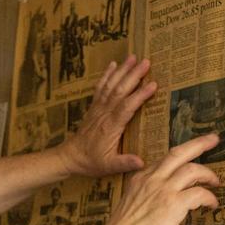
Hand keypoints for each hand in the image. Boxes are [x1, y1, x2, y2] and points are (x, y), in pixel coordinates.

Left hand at [56, 55, 155, 176]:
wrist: (70, 156)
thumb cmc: (91, 162)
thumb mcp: (108, 167)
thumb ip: (124, 163)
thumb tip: (141, 162)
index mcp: (111, 127)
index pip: (127, 107)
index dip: (140, 95)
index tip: (153, 85)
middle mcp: (105, 113)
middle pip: (120, 90)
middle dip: (134, 75)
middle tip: (147, 62)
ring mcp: (98, 108)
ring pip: (111, 85)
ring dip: (122, 70)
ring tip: (133, 57)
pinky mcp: (94, 106)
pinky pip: (101, 87)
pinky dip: (107, 75)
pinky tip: (113, 64)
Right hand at [102, 133, 220, 224]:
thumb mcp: (131, 207)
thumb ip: (147, 201)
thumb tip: (163, 208)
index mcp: (140, 179)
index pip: (164, 160)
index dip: (179, 157)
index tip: (188, 156)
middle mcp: (152, 179)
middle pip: (179, 152)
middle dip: (199, 143)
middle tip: (213, 139)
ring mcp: (163, 189)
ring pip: (193, 169)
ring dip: (208, 174)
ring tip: (216, 182)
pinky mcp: (174, 203)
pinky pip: (200, 193)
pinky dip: (209, 197)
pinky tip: (212, 204)